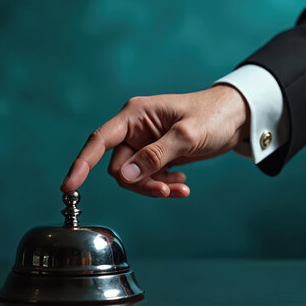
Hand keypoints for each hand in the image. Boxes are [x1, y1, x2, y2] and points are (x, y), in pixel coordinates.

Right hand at [60, 85, 248, 196]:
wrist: (237, 117)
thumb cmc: (213, 116)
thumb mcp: (187, 136)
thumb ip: (155, 156)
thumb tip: (125, 175)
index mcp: (134, 115)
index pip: (99, 141)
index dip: (81, 164)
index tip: (68, 186)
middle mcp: (134, 129)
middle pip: (119, 167)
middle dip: (141, 183)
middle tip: (167, 190)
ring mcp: (144, 143)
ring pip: (134, 176)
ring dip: (155, 186)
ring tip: (181, 187)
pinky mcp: (155, 154)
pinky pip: (148, 177)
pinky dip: (163, 184)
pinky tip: (182, 181)